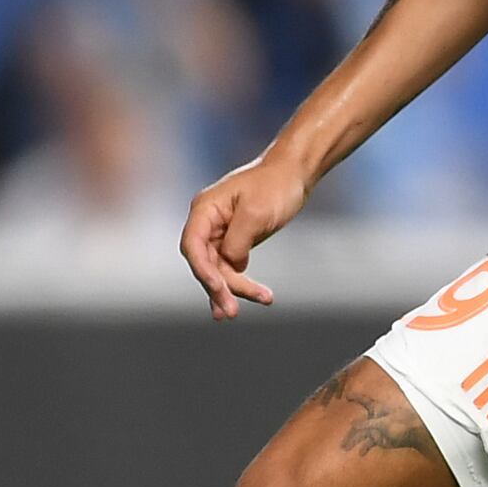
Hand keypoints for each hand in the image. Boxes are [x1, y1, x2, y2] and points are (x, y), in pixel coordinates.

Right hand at [181, 153, 312, 320]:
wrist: (295, 174)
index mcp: (205, 209)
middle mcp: (207, 222)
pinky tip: (256, 296)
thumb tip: (231, 265)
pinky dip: (240, 282)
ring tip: (253, 305)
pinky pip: (231, 267)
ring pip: (219, 269)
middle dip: (218, 288)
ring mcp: (220, 233)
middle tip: (231, 312)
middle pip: (204, 262)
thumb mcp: (256, 212)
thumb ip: (237, 241)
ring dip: (234, 289)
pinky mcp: (235, 240)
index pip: (192, 246)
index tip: (218, 288)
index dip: (202, 271)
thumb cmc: (275, 185)